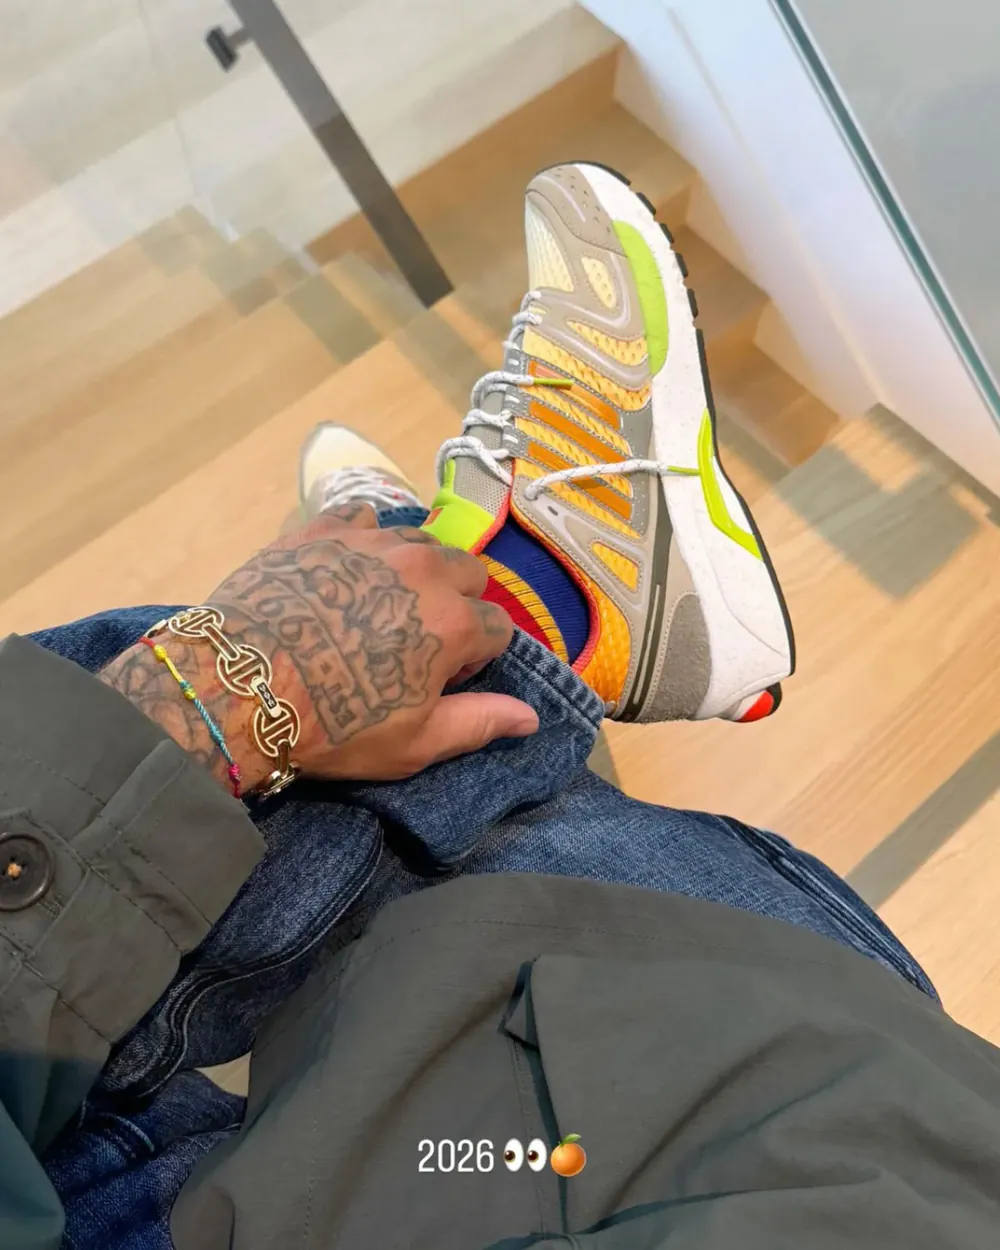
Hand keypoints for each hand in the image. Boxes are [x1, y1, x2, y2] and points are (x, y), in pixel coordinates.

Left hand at [101, 507, 537, 789]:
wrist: (240, 685)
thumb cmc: (335, 725)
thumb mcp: (416, 744)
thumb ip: (480, 723)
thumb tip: (533, 716)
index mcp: (454, 622)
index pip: (497, 628)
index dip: (475, 656)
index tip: (444, 677)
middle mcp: (424, 569)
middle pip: (468, 572)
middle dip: (457, 601)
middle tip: (418, 637)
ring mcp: (373, 541)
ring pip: (420, 541)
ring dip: (416, 568)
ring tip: (383, 600)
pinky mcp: (324, 528)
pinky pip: (362, 516)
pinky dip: (365, 537)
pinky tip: (347, 566)